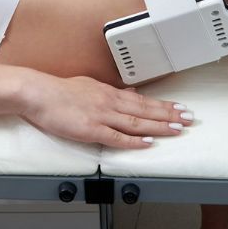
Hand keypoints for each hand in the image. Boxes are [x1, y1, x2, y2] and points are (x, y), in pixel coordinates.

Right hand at [20, 73, 190, 148]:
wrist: (38, 93)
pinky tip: (147, 143)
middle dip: (170, 115)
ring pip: (136, 122)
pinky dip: (133, 140)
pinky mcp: (90, 129)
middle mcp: (110, 103)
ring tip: (177, 129)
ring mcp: (101, 116)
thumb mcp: (90, 85)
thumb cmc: (59, 91)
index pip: (143, 101)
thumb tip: (130, 93)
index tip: (180, 109)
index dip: (164, 106)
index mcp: (109, 93)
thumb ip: (112, 92)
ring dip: (159, 126)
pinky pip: (116, 137)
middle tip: (189, 119)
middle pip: (146, 110)